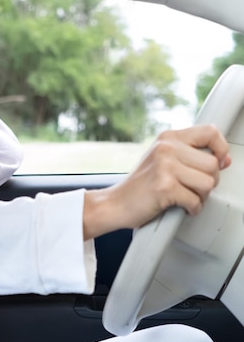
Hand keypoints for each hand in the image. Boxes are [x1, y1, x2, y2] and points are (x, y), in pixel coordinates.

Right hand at [83, 125, 231, 238]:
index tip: (218, 161)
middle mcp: (166, 148)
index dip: (221, 149)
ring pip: (208, 183)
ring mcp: (164, 167)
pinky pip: (195, 201)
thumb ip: (191, 156)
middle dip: (208, 182)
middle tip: (191, 187)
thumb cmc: (140, 186)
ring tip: (184, 197)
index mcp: (167, 138)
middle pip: (213, 164)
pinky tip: (179, 207)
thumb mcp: (163, 161)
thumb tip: (225, 159)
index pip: (210, 132)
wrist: (115, 203)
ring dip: (200, 196)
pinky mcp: (164, 187)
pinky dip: (191, 209)